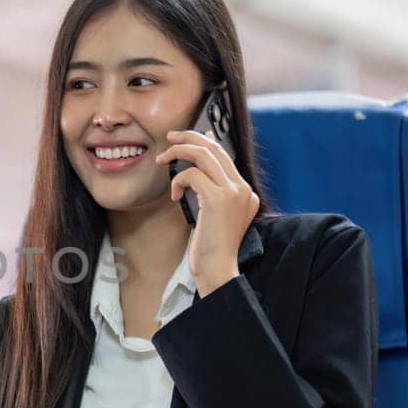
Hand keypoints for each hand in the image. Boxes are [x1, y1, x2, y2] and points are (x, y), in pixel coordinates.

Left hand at [156, 129, 258, 295]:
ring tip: (161, 160)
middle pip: (215, 148)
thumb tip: (195, 167)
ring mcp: (234, 192)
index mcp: (246, 192)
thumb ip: (209, 191)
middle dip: (189, 137)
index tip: (186, 138)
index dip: (204, 141)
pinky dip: (178, 181)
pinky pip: (192, 174)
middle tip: (169, 138)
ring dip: (178, 153)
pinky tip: (174, 197)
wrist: (217, 270)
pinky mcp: (219, 198)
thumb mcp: (213, 215)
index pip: (225, 155)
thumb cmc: (210, 247)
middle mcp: (244, 188)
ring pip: (204, 154)